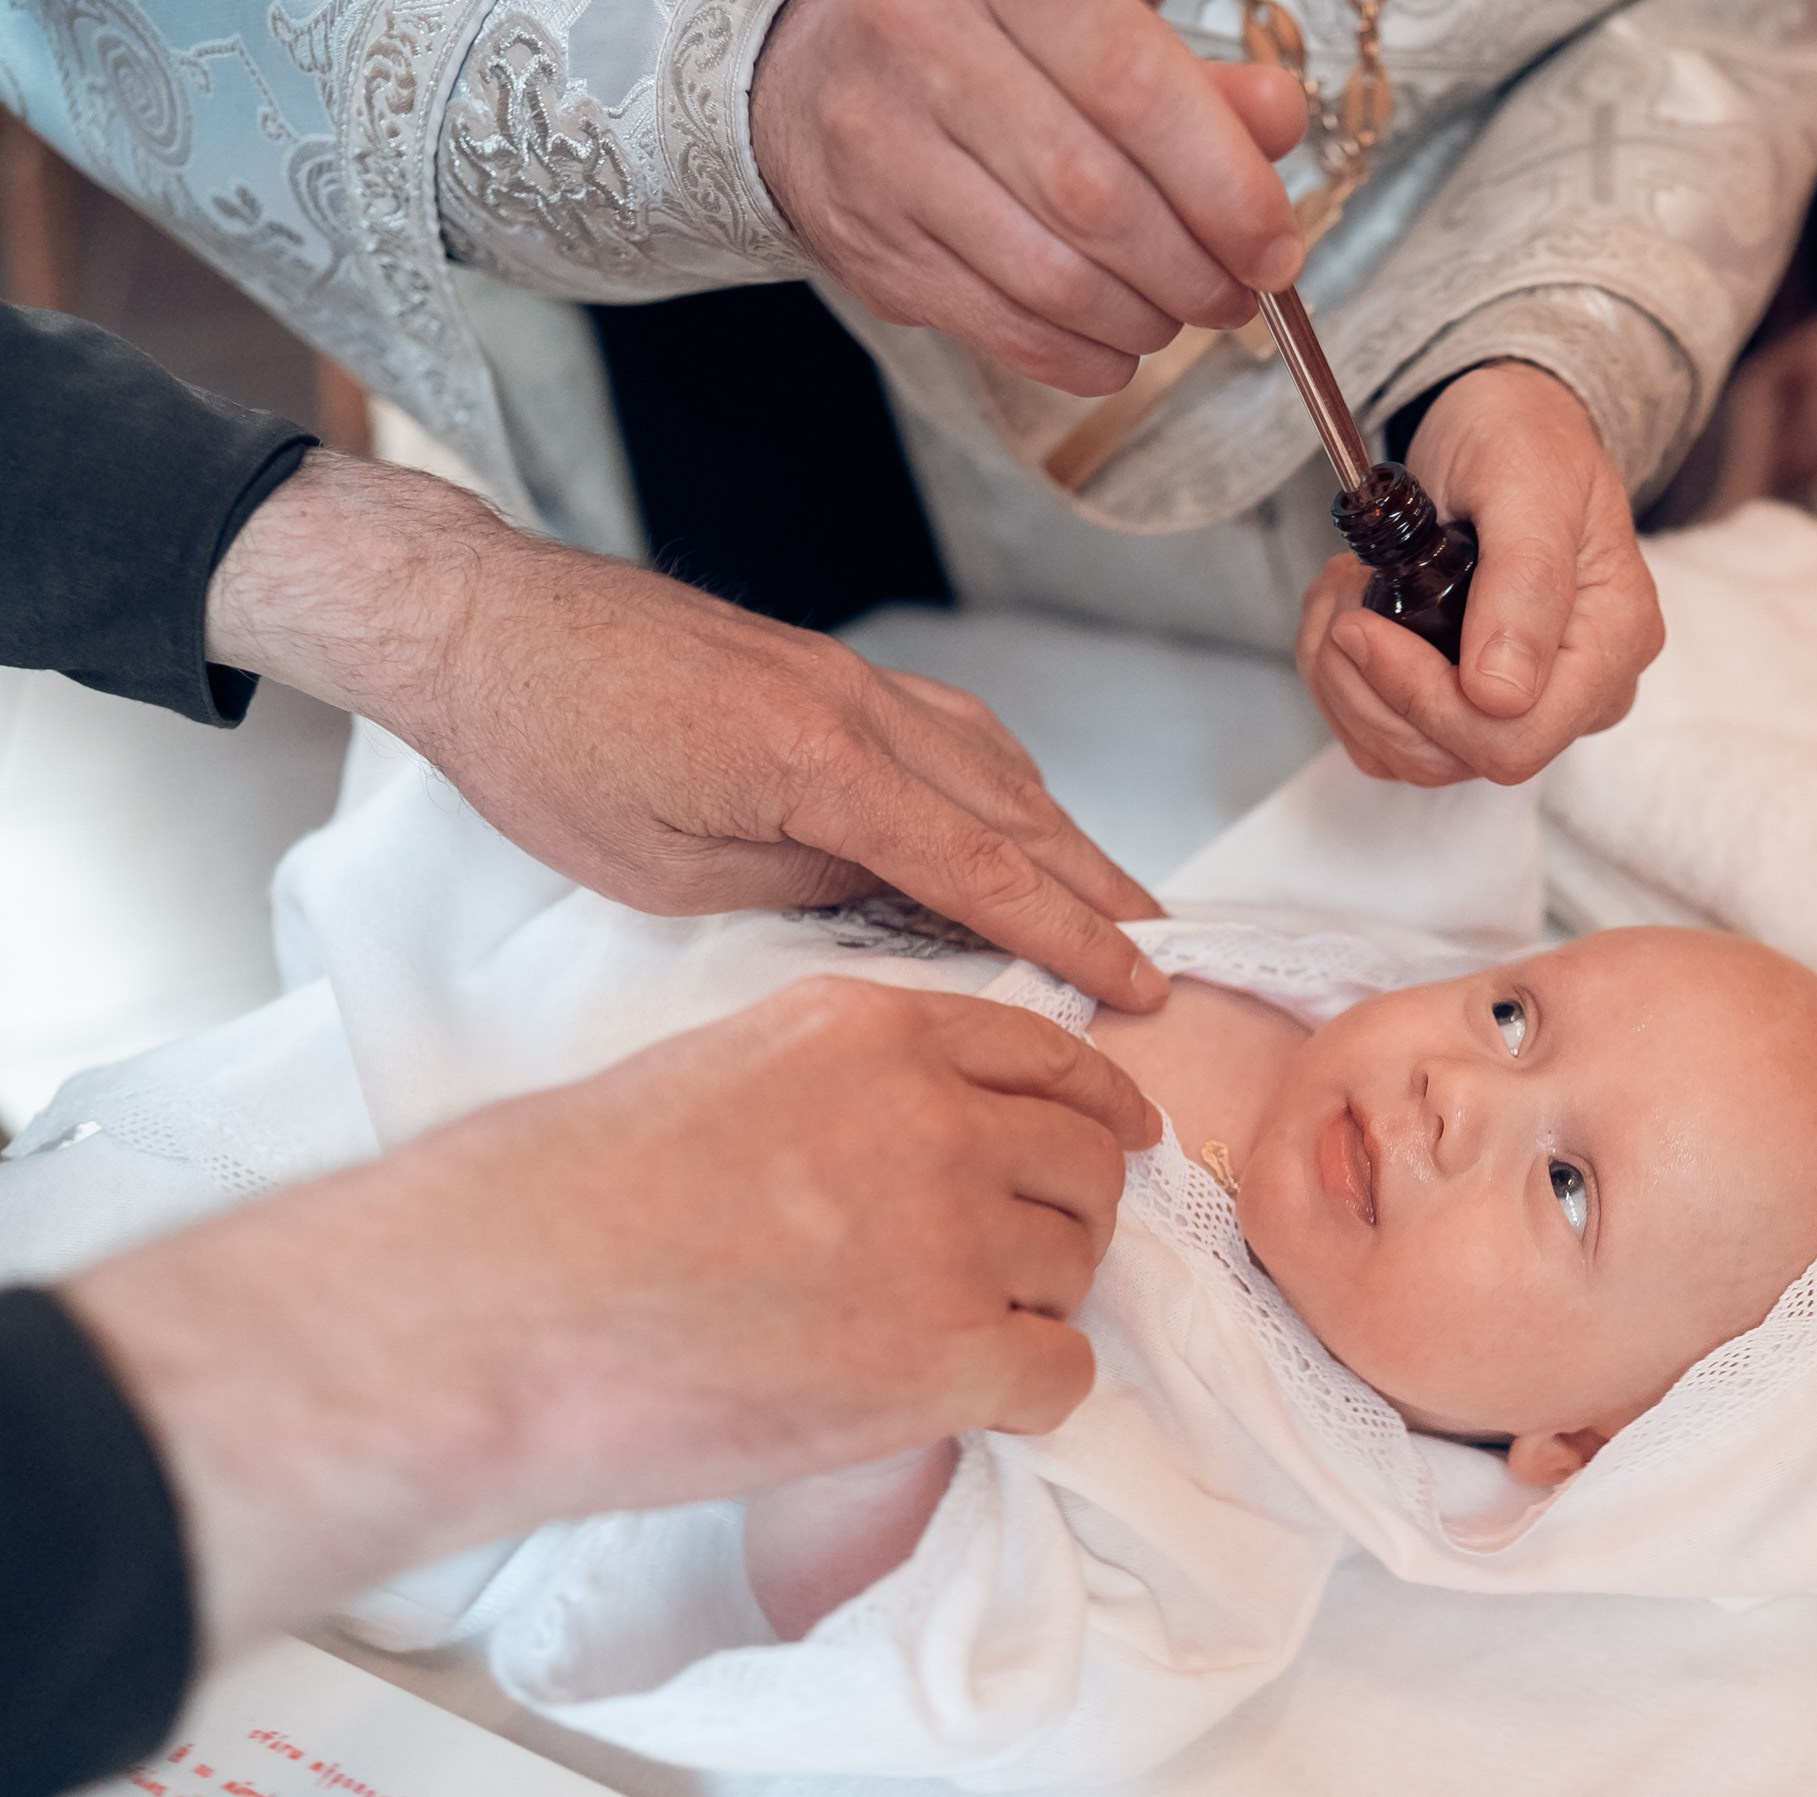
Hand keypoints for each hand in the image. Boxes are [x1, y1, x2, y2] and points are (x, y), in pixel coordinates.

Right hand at [61, 979, 1159, 1658]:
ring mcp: (949, 1238)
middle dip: (1069, 1211)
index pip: (1050, 1052)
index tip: (1131, 1134)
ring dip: (1036, 1304)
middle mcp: (934, 1117)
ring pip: (1079, 1269)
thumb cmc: (561, 1204)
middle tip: (1016, 1261)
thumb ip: (846, 1086)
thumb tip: (929, 1136)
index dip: (1102, 1102)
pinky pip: (1062, 1373)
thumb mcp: (721, 1074)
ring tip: (942, 1335)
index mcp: (874, 1032)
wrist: (493, 1317)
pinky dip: (1025, 1392)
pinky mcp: (946, 1361)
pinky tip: (958, 1399)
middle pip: (1086, 1161)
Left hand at [208, 451, 1169, 1010]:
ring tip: (1113, 903)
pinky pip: (949, 729)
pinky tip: (1016, 816)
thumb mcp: (666, 872)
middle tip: (1166, 957)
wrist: (480, 621)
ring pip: (995, 763)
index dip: (1070, 935)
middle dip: (1099, 890)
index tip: (1137, 985)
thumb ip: (800, 890)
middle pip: (1018, 810)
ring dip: (1063, 837)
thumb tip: (896, 908)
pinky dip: (1003, 783)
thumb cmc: (545, 750)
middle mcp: (858, 707)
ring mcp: (848, 678)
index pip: (982, 867)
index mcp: (820, 764)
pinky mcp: (824, 669)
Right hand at [750, 0, 1306, 394]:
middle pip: (1097, 196)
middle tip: (1240, 292)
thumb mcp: (1076, 23)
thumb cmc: (968, 41)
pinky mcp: (876, 251)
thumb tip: (1276, 123)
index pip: (1130, 82)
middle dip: (1195, 267)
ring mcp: (887, 159)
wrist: (803, 78)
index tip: (1274, 243)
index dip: (1222, 181)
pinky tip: (1120, 342)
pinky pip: (1008, 330)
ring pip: (1055, 278)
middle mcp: (924, 53)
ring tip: (1184, 311)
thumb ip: (1184, 76)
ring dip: (1147, 318)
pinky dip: (1086, 355)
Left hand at [1295, 363, 1665, 785]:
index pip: (1517, 737)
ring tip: (1342, 599)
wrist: (1501, 430)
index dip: (1426, 699)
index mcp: (1612, 643)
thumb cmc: (1524, 440)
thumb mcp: (1527, 483)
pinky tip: (1347, 622)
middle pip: (1458, 757)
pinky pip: (1390, 741)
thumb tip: (1502, 692)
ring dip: (1348, 685)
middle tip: (1345, 601)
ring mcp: (1523, 707)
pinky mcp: (1470, 709)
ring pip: (1412, 756)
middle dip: (1373, 687)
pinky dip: (1346, 688)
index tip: (1366, 625)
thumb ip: (1525, 583)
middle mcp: (1577, 693)